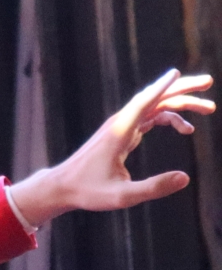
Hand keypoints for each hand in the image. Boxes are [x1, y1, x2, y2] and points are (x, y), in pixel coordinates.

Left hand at [10, 69, 213, 223]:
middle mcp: (120, 123)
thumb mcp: (123, 196)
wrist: (63, 186)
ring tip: (209, 107)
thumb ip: (154, 188)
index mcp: (119, 133)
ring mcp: (121, 126)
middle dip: (182, 88)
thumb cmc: (89, 191)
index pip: (143, 103)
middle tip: (209, 81)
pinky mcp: (122, 132)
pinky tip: (186, 128)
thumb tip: (185, 177)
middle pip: (154, 97)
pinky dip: (169, 117)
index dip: (160, 87)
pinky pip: (150, 116)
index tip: (175, 73)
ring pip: (155, 106)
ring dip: (181, 103)